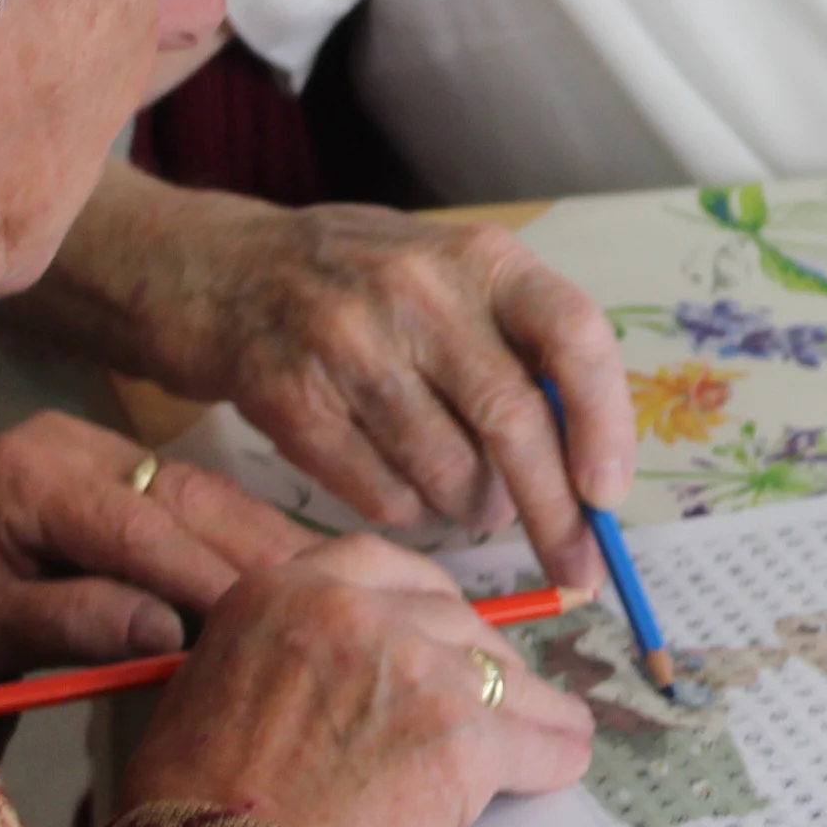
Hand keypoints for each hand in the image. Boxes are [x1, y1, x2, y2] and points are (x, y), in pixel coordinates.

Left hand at [0, 411, 317, 683]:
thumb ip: (74, 623)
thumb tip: (169, 637)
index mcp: (27, 474)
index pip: (136, 527)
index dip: (203, 576)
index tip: (265, 623)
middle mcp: (73, 442)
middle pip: (186, 496)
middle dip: (259, 552)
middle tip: (330, 599)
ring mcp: (105, 447)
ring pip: (207, 492)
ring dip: (269, 542)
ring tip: (339, 583)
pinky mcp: (129, 465)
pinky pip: (201, 499)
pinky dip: (250, 537)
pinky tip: (302, 568)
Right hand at [123, 189, 631, 571]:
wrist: (216, 272)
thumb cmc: (363, 284)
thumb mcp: (450, 275)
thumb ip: (520, 346)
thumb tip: (594, 469)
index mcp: (481, 258)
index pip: (573, 335)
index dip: (604, 421)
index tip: (610, 495)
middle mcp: (419, 291)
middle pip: (514, 422)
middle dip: (555, 512)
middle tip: (577, 568)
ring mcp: (348, 344)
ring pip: (450, 472)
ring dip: (477, 511)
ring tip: (473, 502)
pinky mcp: (291, 400)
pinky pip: (383, 496)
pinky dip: (413, 515)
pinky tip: (409, 491)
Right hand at [124, 534, 593, 826]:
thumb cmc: (193, 810)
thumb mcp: (212, 686)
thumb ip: (281, 651)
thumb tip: (323, 667)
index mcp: (287, 589)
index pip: (383, 567)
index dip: (423, 600)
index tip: (442, 625)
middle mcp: (359, 610)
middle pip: (451, 618)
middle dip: (477, 655)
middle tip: (495, 688)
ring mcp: (420, 668)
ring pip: (500, 675)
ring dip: (531, 705)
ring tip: (558, 724)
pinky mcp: (464, 735)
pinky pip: (530, 742)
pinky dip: (551, 756)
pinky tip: (563, 764)